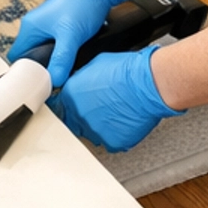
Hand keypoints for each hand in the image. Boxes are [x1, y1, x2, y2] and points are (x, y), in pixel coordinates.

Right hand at [7, 0, 159, 87]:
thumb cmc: (82, 4)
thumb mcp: (70, 36)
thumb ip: (61, 60)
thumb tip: (54, 81)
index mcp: (30, 27)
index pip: (16, 56)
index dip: (23, 71)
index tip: (34, 83)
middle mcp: (36, 25)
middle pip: (30, 54)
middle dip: (40, 67)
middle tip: (49, 81)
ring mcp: (48, 24)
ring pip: (44, 50)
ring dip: (53, 60)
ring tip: (62, 71)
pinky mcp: (61, 25)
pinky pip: (55, 44)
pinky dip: (61, 52)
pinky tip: (71, 58)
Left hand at [53, 45, 179, 150]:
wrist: (148, 83)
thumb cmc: (127, 71)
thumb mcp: (94, 65)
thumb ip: (80, 80)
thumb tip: (80, 84)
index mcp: (71, 96)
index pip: (58, 109)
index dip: (67, 107)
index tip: (73, 107)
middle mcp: (80, 116)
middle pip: (74, 123)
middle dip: (84, 117)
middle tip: (100, 108)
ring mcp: (95, 132)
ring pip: (93, 134)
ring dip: (100, 126)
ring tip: (116, 112)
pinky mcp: (113, 142)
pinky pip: (111, 142)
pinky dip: (117, 134)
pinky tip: (125, 120)